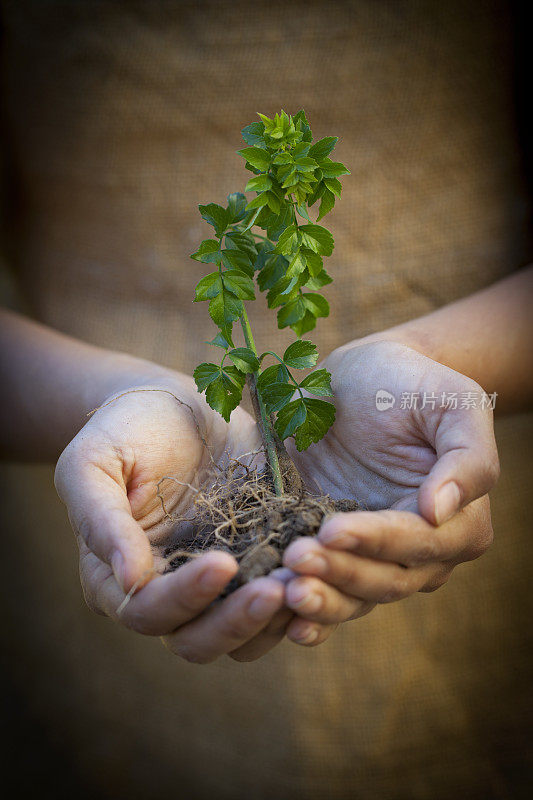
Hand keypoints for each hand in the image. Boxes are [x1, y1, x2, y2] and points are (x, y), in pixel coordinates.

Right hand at [55, 375, 288, 662]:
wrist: (176, 405)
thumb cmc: (125, 429)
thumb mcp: (94, 463)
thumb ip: (101, 518)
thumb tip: (130, 580)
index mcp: (116, 578)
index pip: (148, 610)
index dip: (185, 596)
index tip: (223, 562)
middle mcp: (167, 593)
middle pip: (197, 641)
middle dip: (236, 620)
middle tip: (277, 587)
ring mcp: (216, 586)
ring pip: (242, 635)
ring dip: (273, 618)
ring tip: (306, 580)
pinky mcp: (256, 564)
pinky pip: (279, 602)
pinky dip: (300, 599)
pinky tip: (326, 572)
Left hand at [282, 340, 498, 645]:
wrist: (362, 379)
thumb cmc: (413, 383)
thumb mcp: (453, 401)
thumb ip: (467, 456)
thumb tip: (439, 512)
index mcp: (460, 522)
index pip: (419, 542)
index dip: (377, 540)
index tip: (333, 529)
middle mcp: (422, 553)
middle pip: (384, 579)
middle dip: (339, 572)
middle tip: (295, 559)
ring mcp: (376, 557)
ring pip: (353, 596)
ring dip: (320, 599)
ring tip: (281, 591)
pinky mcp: (336, 553)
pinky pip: (324, 588)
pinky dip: (303, 606)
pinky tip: (272, 607)